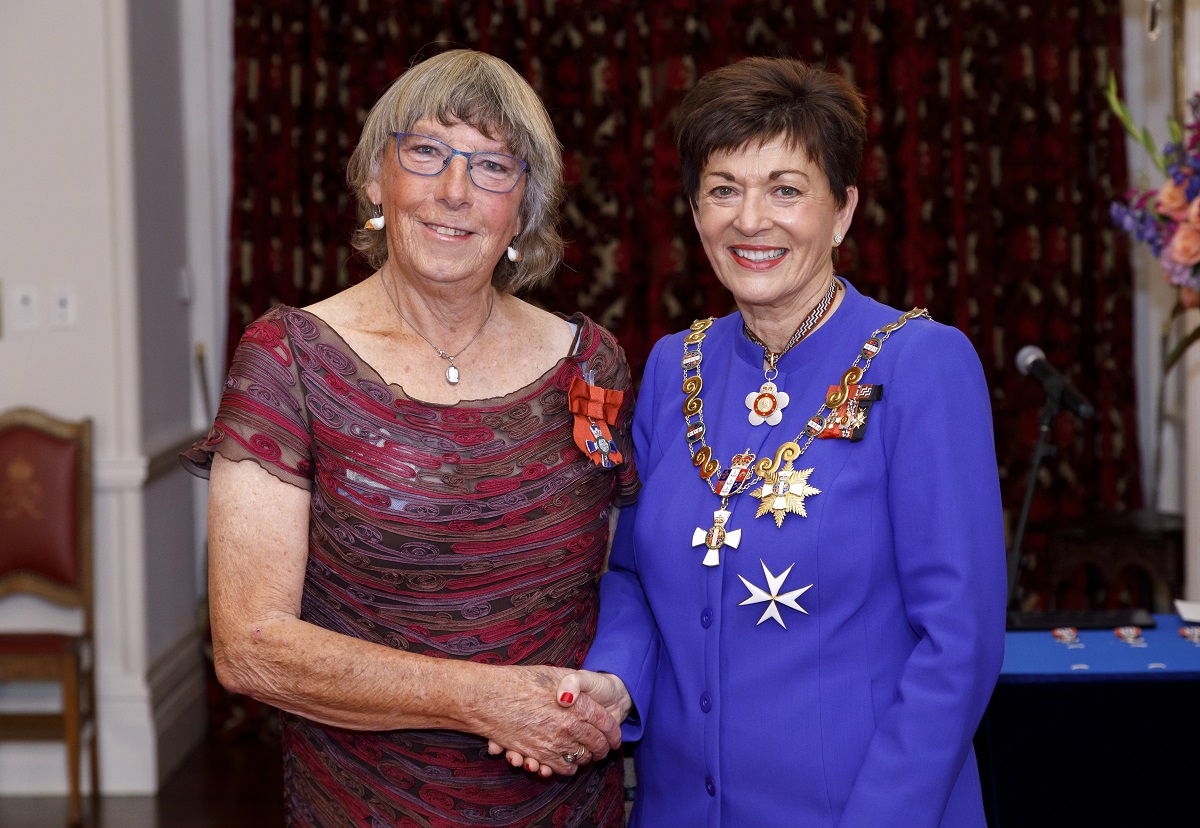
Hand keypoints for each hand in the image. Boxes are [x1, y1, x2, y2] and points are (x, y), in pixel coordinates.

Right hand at [489, 670, 630, 774]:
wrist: (491, 695)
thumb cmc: (522, 680)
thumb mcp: (554, 673)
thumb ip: (574, 685)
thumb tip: (585, 697)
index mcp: (577, 703)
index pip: (604, 722)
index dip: (612, 731)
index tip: (615, 736)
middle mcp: (569, 724)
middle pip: (596, 742)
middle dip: (603, 748)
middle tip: (605, 749)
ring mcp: (554, 741)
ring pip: (581, 757)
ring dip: (586, 758)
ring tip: (587, 755)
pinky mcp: (540, 754)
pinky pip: (563, 767)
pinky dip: (568, 767)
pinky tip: (568, 762)